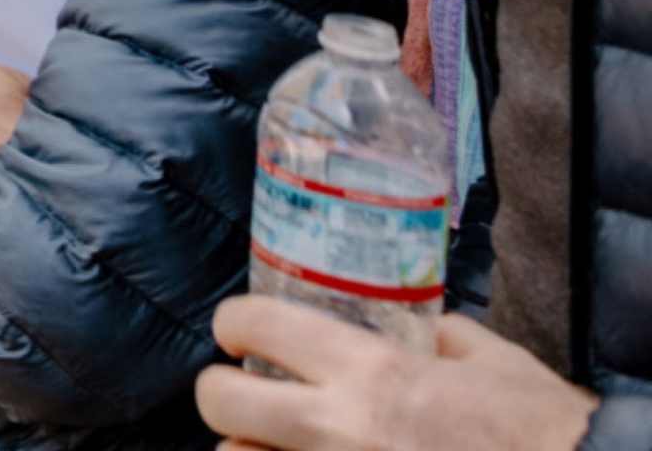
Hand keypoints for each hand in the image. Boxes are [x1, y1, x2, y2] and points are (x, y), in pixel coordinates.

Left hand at [198, 302, 595, 450]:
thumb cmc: (544, 431)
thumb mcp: (497, 363)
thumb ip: (448, 339)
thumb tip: (429, 330)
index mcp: (373, 372)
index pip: (258, 325)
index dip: (235, 323)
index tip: (239, 331)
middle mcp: (341, 428)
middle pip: (220, 404)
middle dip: (218, 395)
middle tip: (237, 392)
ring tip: (265, 446)